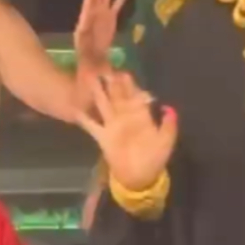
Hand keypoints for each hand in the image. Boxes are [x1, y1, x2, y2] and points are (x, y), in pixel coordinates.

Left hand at [74, 0, 130, 70]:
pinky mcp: (110, 19)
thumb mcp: (88, 55)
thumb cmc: (89, 60)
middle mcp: (94, 14)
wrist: (92, 63)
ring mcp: (103, 15)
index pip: (90, 1)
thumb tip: (96, 50)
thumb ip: (92, 51)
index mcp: (87, 20)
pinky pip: (117, 4)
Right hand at [77, 73, 177, 190]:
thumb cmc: (155, 157)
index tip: (123, 72)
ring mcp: (113, 126)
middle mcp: (126, 117)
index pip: (135, 96)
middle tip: (104, 67)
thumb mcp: (166, 140)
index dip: (130, 84)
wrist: (141, 177)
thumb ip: (169, 125)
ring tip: (89, 78)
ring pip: (103, 105)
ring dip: (97, 92)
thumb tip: (168, 108)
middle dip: (111, 82)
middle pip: (117, 96)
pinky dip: (83, 117)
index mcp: (141, 116)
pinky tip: (75, 107)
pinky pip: (91, 125)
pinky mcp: (102, 137)